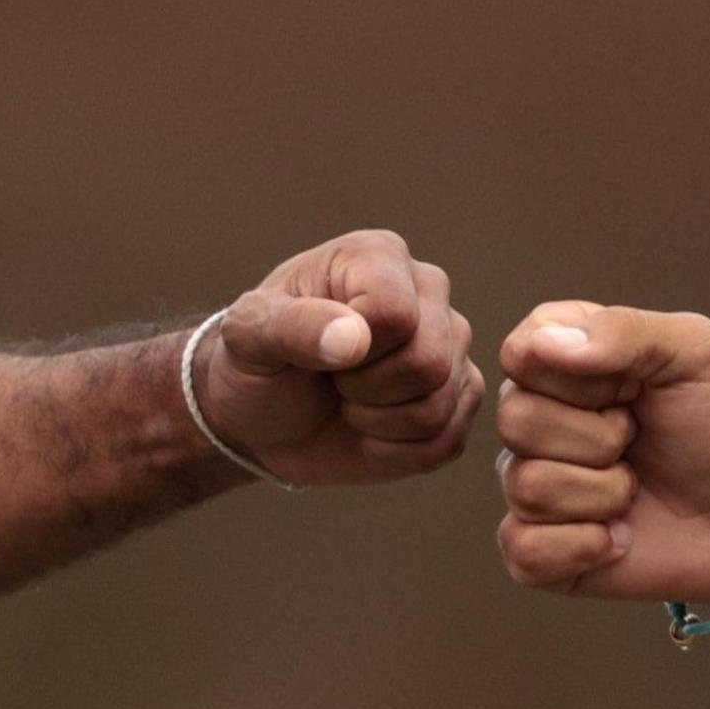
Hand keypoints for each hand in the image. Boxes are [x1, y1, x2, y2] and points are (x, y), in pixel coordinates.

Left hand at [191, 229, 481, 486]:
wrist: (261, 418)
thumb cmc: (255, 363)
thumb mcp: (249, 338)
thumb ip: (293, 327)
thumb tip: (354, 338)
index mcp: (379, 256)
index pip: (395, 315)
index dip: (354, 353)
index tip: (317, 351)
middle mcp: (427, 290)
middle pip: (430, 362)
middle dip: (366, 391)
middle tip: (333, 381)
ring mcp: (451, 342)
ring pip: (440, 405)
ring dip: (379, 423)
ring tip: (349, 402)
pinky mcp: (460, 394)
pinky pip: (448, 441)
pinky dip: (398, 452)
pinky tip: (371, 429)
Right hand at [495, 301, 709, 603]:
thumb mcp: (696, 354)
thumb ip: (624, 330)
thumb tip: (544, 344)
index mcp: (562, 360)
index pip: (520, 354)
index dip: (581, 377)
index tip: (634, 387)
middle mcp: (536, 418)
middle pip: (516, 420)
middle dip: (599, 439)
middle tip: (639, 441)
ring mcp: (532, 484)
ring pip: (526, 487)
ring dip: (603, 495)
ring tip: (635, 489)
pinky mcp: (538, 550)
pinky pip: (523, 549)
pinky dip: (584, 547)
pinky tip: (619, 537)